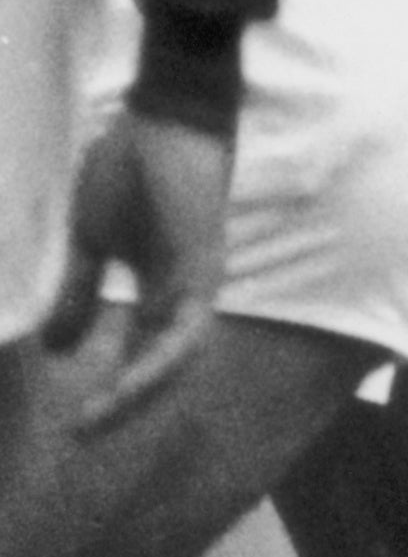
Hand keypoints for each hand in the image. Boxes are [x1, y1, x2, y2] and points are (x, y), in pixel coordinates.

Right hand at [42, 110, 232, 423]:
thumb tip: (54, 348)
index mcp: (157, 291)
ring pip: (173, 363)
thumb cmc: (131, 169)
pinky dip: (155, 364)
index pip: (137, 356)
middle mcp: (181, 298)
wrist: (162, 118)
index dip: (108, 391)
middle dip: (121, 407)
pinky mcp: (204, 275)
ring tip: (95, 421)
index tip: (70, 424)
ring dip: (135, 396)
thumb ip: (78, 293)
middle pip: (157, 370)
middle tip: (79, 437)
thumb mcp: (92, 241)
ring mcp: (197, 289)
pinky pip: (185, 336)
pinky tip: (125, 388)